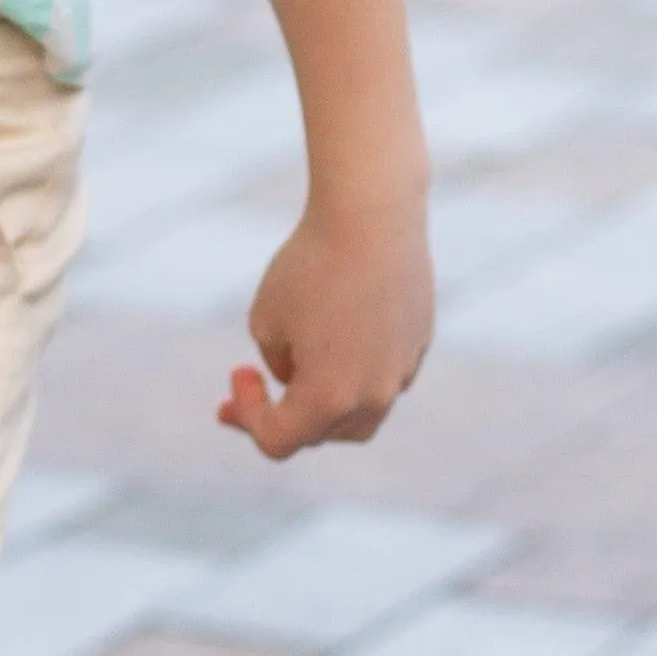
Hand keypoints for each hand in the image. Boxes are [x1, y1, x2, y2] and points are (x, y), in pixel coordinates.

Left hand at [219, 191, 433, 461]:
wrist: (372, 214)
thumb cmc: (310, 264)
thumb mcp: (267, 317)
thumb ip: (278, 362)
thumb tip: (300, 376)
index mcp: (329, 399)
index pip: (278, 440)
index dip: (247, 416)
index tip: (237, 370)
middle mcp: (373, 396)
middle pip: (322, 432)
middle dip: (284, 415)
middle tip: (248, 384)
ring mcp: (403, 371)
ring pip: (360, 410)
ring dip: (325, 400)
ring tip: (298, 366)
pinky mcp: (419, 342)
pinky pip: (382, 371)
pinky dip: (355, 366)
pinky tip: (337, 328)